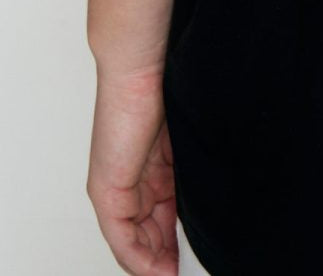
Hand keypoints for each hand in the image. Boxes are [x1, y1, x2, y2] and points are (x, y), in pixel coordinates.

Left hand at [87, 65, 179, 273]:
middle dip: (167, 256)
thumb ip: (192, 168)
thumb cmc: (167, 87)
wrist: (143, 67)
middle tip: (187, 270)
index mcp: (149, 169)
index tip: (193, 258)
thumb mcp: (186, 139)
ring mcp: (115, 188)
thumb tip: (215, 193)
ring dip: (155, 263)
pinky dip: (139, 258)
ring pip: (134, 241)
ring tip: (177, 274)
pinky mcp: (107, 190)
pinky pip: (122, 237)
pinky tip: (157, 270)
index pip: (160, 218)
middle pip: (147, 234)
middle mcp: (128, 182)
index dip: (176, 242)